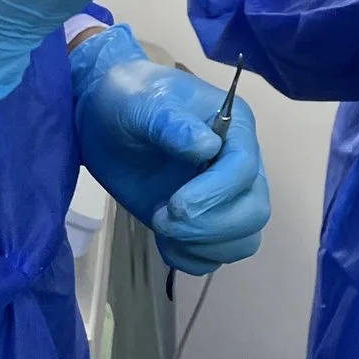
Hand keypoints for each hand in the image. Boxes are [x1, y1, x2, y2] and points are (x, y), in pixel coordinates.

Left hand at [72, 22, 269, 272]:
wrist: (104, 117)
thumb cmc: (127, 100)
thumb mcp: (143, 103)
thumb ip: (171, 124)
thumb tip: (207, 147)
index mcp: (234, 128)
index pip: (245, 170)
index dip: (214, 193)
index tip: (174, 204)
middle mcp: (239, 165)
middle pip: (254, 212)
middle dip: (211, 226)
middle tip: (164, 218)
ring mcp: (223, 197)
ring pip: (244, 239)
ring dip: (203, 245)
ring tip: (162, 227)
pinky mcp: (202, 221)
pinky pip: (216, 256)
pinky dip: (192, 258)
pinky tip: (164, 241)